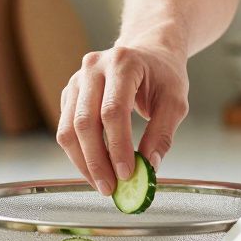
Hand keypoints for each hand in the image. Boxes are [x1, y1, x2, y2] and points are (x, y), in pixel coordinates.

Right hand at [56, 44, 189, 194]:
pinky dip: (79, 153)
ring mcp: (76, 79)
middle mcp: (93, 68)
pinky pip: (66, 129)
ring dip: (83, 162)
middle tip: (110, 188)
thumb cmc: (163, 75)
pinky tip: (95, 169)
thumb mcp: (175, 101)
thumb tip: (149, 167)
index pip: (113, 110)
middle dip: (97, 161)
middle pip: (85, 122)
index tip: (126, 174)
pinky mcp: (69, 93)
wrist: (148, 52)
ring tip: (102, 184)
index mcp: (122, 63)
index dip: (117, 146)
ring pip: (68, 129)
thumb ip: (163, 134)